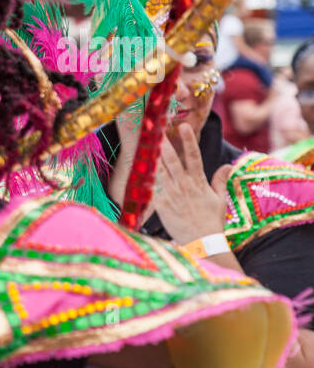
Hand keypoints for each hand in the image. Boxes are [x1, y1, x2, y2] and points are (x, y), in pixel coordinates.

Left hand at [152, 122, 230, 244]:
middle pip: (172, 160)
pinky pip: (152, 188)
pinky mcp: (161, 204)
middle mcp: (184, 185)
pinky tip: (139, 168)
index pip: (194, 156)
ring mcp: (172, 194)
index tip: (183, 126)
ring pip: (160, 171)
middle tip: (158, 130)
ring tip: (147, 144)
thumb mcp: (220, 199)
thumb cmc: (212, 221)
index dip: (188, 140)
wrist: (202, 241)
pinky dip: (146, 178)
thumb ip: (220, 180)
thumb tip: (228, 165)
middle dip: (165, 144)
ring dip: (154, 158)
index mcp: (198, 181)